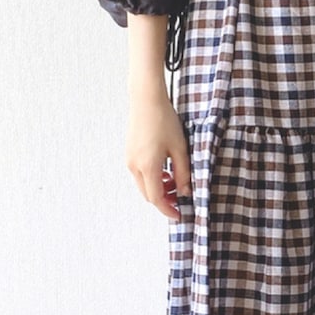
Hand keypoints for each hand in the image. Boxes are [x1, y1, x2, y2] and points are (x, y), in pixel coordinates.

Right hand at [125, 86, 190, 219]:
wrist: (146, 100)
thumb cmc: (164, 121)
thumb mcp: (180, 148)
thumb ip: (183, 173)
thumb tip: (185, 191)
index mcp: (148, 166)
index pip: (157, 198)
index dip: (168, 209)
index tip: (178, 215)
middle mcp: (135, 166)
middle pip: (148, 195)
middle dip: (163, 200)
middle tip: (179, 198)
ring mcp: (129, 160)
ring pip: (143, 185)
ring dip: (158, 188)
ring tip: (174, 180)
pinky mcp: (129, 153)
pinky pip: (140, 174)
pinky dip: (152, 178)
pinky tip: (165, 169)